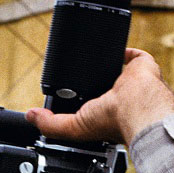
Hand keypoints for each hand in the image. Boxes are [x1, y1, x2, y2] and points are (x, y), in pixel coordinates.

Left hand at [26, 48, 173, 147]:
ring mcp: (131, 82)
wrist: (137, 105)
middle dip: (89, 78)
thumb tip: (31, 117)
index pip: (90, 104)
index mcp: (107, 114)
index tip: (66, 91)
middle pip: (102, 84)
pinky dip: (122, 48)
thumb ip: (52, 124)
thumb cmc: (114, 121)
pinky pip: (133, 54)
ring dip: (104, 63)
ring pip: (115, 69)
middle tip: (74, 71)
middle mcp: (119, 99)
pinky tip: (108, 45)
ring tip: (87, 56)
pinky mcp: (141, 66)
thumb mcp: (74, 127)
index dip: (78, 97)